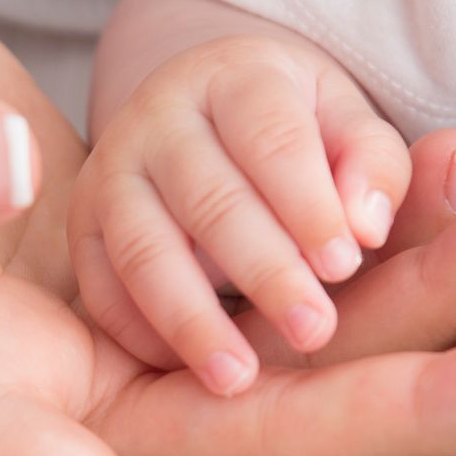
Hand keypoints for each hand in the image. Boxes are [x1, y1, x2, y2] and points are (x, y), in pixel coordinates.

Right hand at [69, 32, 412, 392]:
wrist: (201, 110)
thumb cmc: (295, 132)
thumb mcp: (346, 127)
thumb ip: (373, 169)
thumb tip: (368, 226)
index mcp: (236, 78)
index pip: (270, 136)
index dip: (307, 203)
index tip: (346, 265)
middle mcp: (160, 115)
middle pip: (209, 197)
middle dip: (264, 270)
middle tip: (314, 332)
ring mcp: (111, 168)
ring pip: (145, 247)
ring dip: (191, 317)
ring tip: (238, 377)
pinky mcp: (82, 222)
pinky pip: (99, 285)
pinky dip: (138, 332)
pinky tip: (183, 371)